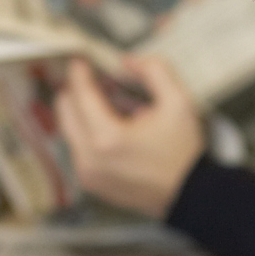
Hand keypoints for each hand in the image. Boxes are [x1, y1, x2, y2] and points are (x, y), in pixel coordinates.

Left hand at [55, 57, 204, 218]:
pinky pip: (78, 148)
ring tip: (113, 105)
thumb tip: (127, 62)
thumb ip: (154, 71)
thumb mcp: (179, 102)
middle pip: (65, 110)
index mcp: (107, 138)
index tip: (80, 60)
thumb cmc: (183, 153)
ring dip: (83, 111)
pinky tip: (115, 127)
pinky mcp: (90, 182)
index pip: (80, 95)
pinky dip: (89, 132)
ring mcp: (87, 173)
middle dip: (78, 90)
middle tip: (97, 80)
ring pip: (70, 128)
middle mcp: (89, 158)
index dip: (78, 73)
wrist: (189, 195)